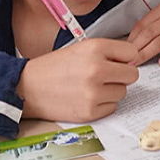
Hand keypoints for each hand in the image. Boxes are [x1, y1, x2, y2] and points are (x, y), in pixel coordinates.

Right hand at [17, 38, 138, 122]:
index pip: (131, 52)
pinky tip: (84, 98)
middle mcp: (96, 69)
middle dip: (120, 76)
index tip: (115, 61)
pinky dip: (101, 104)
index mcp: (94, 48)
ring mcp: (94, 92)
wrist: (28, 87)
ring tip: (88, 87)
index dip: (123, 58)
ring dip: (110, 91)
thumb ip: (106, 53)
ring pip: (122, 92)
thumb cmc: (52, 68)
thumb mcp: (78, 49)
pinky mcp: (90, 111)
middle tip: (103, 76)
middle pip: (132, 74)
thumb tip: (132, 62)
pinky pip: (112, 107)